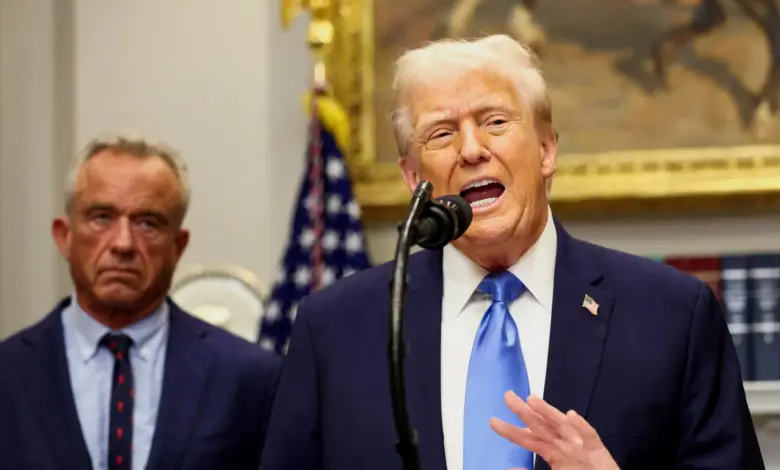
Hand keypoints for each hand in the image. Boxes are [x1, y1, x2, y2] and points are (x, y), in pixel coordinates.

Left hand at [490, 391, 619, 469]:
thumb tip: (509, 469)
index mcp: (551, 451)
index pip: (527, 439)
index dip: (510, 431)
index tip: (492, 421)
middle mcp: (562, 444)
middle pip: (541, 426)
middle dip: (524, 411)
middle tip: (507, 395)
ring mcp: (579, 446)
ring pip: (562, 426)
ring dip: (548, 412)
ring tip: (532, 399)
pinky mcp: (597, 450)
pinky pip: (589, 437)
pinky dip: (581, 426)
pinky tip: (572, 415)